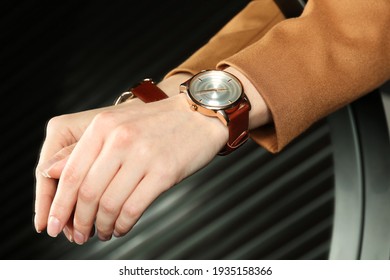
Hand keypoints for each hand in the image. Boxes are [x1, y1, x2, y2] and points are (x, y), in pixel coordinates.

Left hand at [35, 93, 227, 243]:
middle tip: (79, 235)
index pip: (69, 173)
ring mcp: (144, 155)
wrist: (199, 115)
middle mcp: (120, 138)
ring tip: (103, 232)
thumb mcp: (117, 127)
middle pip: (87, 192)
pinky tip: (121, 227)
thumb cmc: (156, 124)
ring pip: (109, 204)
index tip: (53, 225)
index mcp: (102, 126)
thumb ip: (83, 149)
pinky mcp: (165, 172)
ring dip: (101, 226)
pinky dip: (122, 225)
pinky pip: (133, 208)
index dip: (57, 205)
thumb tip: (48, 172)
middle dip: (78, 222)